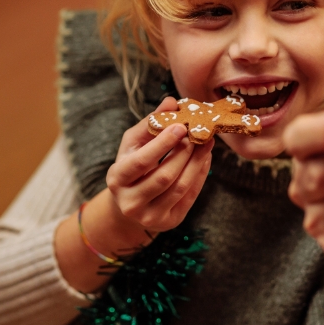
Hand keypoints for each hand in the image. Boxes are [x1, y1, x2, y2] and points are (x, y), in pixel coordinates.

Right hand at [106, 97, 212, 233]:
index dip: (162, 144)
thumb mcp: (133, 145)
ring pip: (180, 188)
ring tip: (206, 143)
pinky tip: (205, 158)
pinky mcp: (169, 222)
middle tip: (198, 133)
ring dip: (196, 162)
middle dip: (184, 153)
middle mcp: (130, 202)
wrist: (129, 205)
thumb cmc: (132, 166)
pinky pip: (189, 196)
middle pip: (164, 176)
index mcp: (117, 179)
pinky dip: (200, 175)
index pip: (140, 162)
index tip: (180, 126)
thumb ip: (150, 123)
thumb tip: (170, 102)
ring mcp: (150, 216)